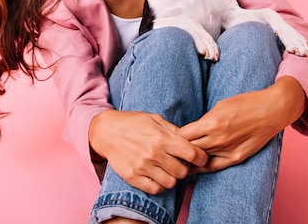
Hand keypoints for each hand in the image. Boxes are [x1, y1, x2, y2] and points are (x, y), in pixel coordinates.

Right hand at [89, 110, 208, 193]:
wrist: (106, 131)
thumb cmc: (133, 122)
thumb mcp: (155, 119)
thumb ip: (173, 130)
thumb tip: (191, 140)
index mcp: (161, 137)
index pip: (192, 153)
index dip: (201, 157)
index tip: (200, 157)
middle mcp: (153, 153)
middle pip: (183, 171)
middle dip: (185, 168)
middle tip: (179, 162)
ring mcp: (142, 166)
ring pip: (171, 182)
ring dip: (172, 177)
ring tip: (166, 169)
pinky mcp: (132, 177)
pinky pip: (155, 189)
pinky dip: (159, 184)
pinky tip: (156, 175)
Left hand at [179, 76, 306, 173]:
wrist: (271, 110)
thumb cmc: (245, 103)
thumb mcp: (220, 105)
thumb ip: (204, 120)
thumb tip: (191, 130)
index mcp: (211, 122)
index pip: (183, 135)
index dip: (174, 137)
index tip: (169, 138)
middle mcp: (218, 138)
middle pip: (188, 149)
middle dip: (177, 151)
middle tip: (168, 152)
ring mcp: (228, 150)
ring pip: (199, 160)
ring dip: (188, 160)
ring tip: (177, 161)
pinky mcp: (237, 158)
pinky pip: (213, 167)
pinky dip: (202, 168)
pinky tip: (193, 168)